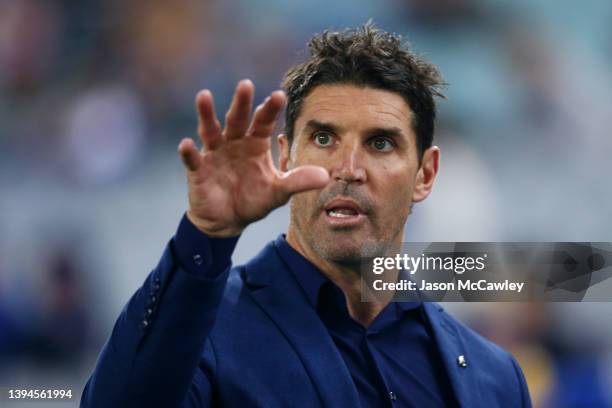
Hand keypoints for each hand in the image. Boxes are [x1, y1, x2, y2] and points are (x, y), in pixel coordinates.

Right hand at [178, 80, 329, 236]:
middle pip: (237, 119)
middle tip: (246, 84)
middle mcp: (234, 143)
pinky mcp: (198, 170)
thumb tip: (326, 176)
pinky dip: (188, 153)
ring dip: (207, 114)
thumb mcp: (279, 191)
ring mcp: (214, 154)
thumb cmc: (254, 200)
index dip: (270, 109)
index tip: (279, 95)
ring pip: (210, 131)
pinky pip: (192, 159)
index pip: (263, 121)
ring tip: (204, 96)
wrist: (228, 221)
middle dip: (241, 103)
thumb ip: (298, 181)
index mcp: (255, 144)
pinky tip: (186, 144)